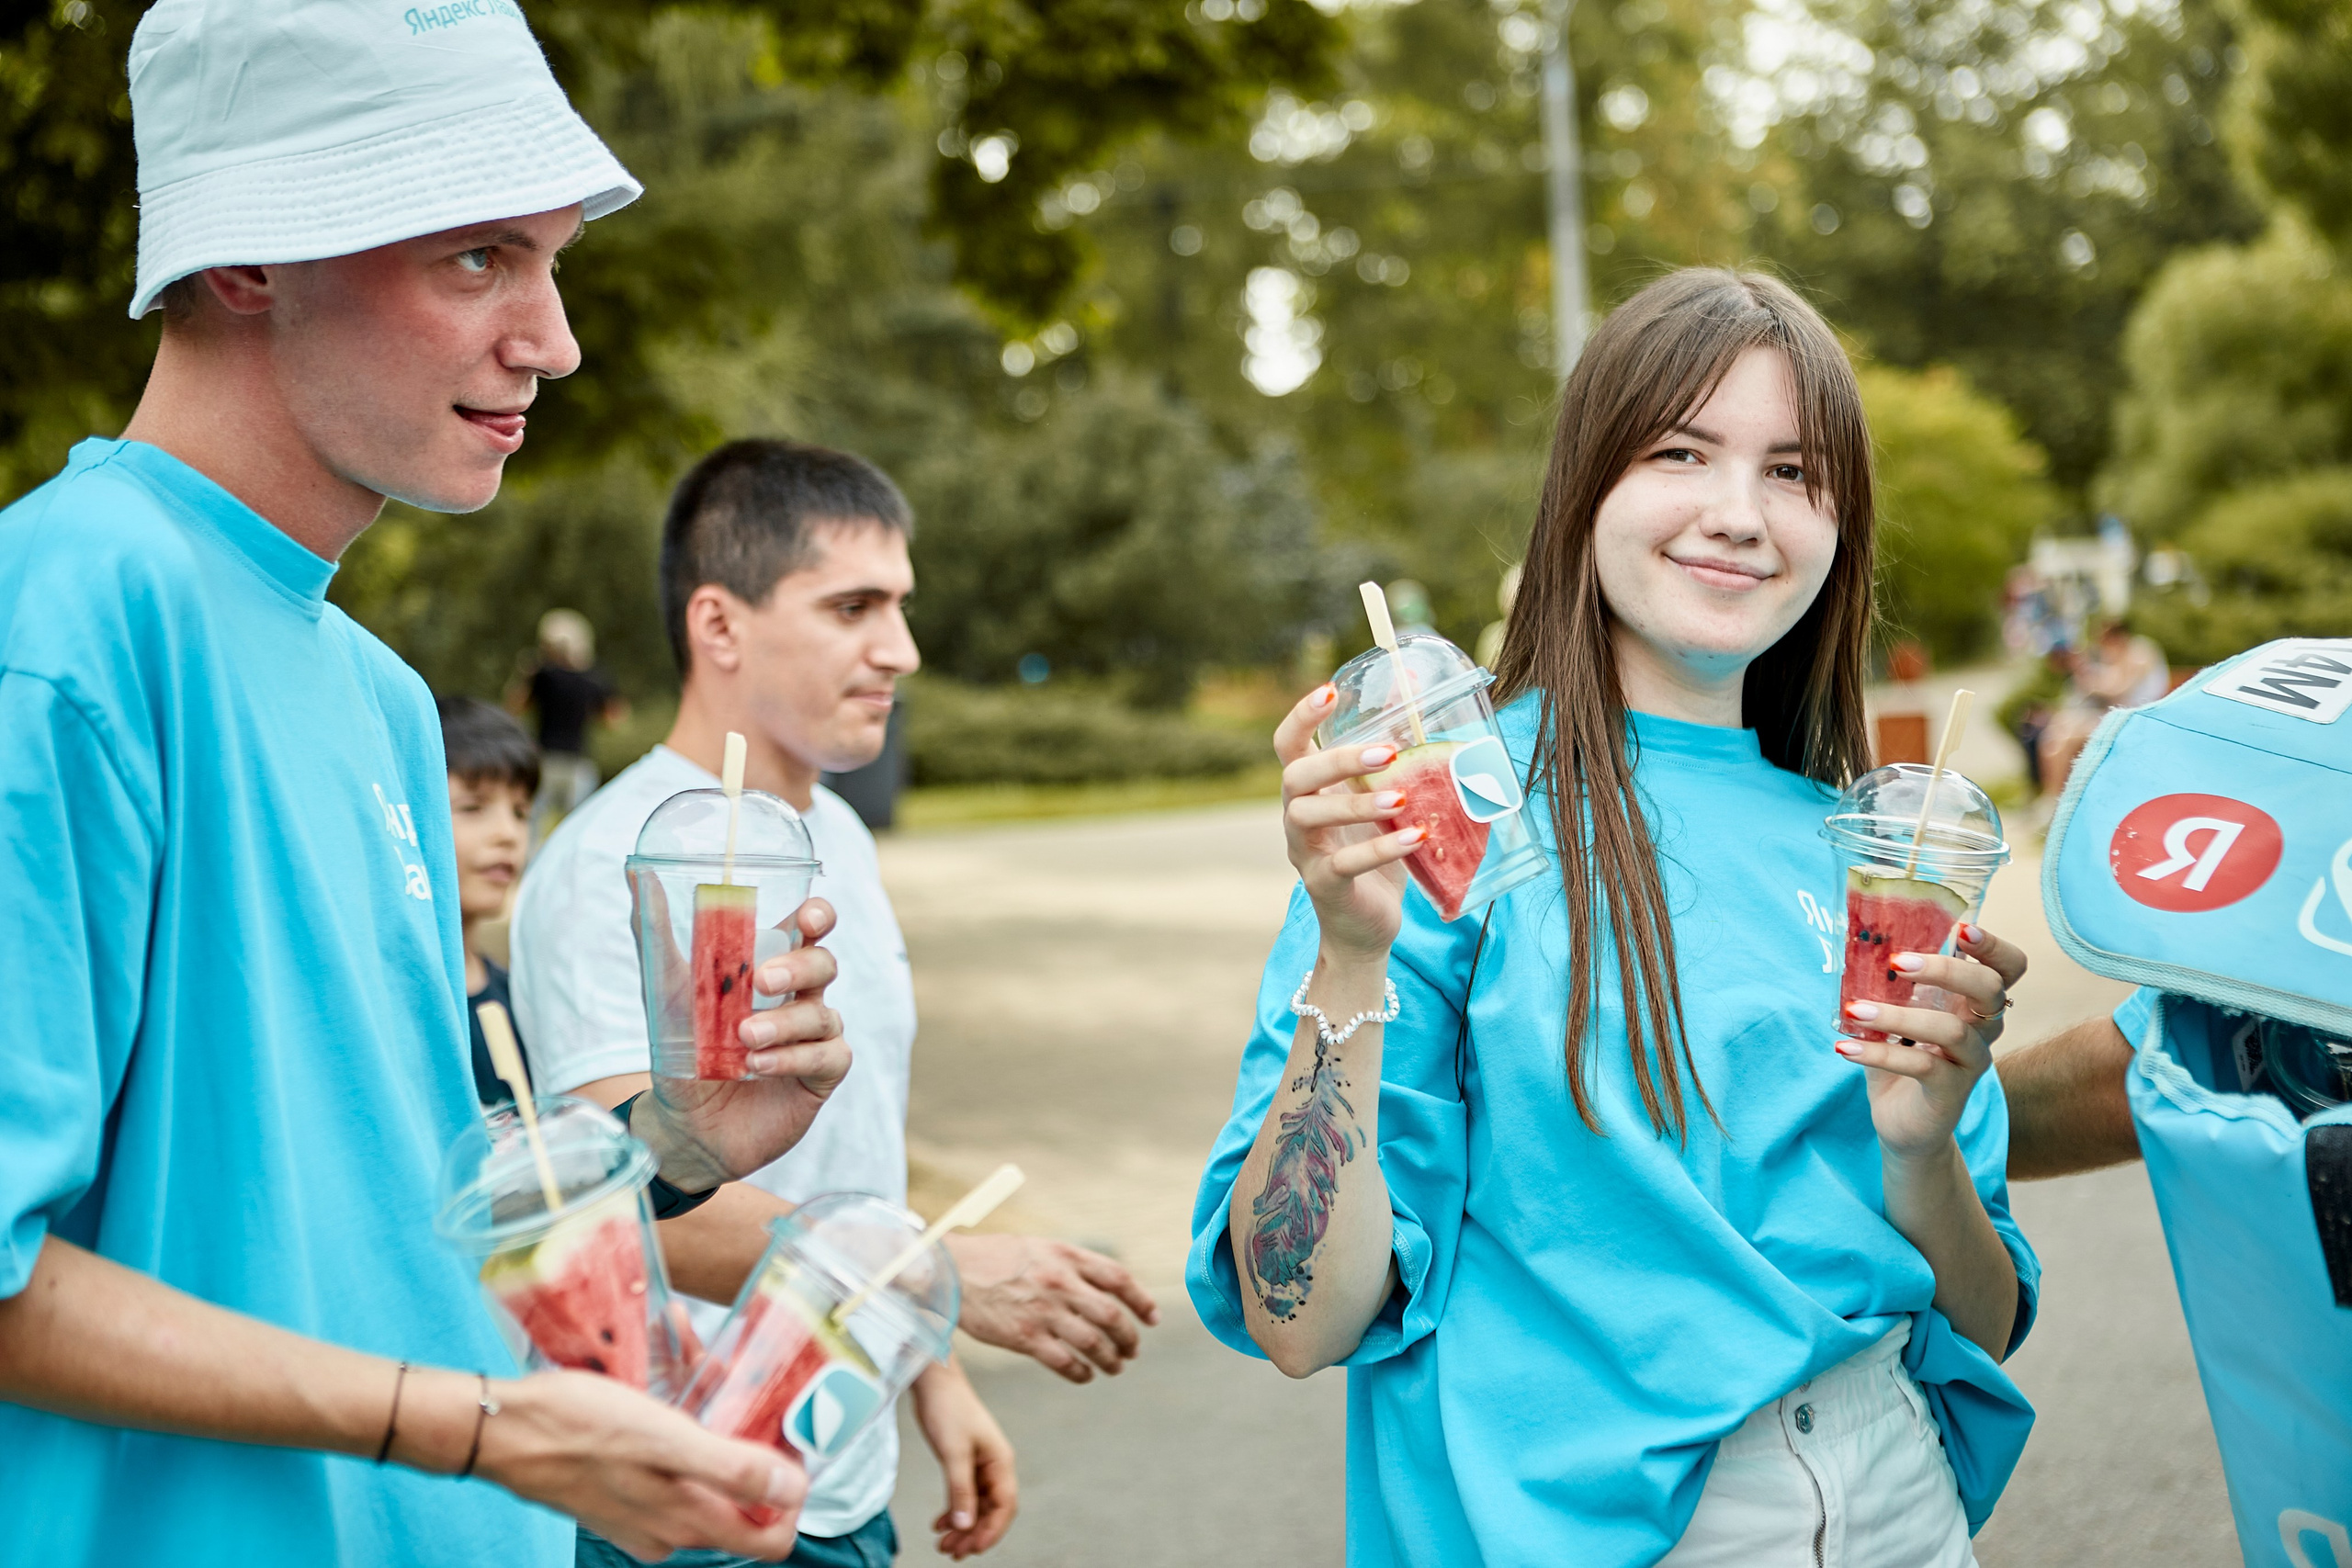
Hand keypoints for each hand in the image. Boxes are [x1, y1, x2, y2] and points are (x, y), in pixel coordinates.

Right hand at [466, 1370, 805, 1562]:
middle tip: (742, 1388)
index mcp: (689, 1522)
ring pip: (704, 1474)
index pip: (772, 1539)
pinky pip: (669, 1464)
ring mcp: (642, 1515)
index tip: (789, 1440)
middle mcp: (670, 1530)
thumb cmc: (577, 1428)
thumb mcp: (664, 1440)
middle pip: (741, 1500)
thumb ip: (732, 1470)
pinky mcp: (620, 1493)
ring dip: (712, 1424)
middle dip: (750, 1441)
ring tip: (699, 1365)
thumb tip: (792, 1492)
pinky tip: (667, 1378)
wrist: (500, 1428)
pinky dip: (676, 1424)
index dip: (793, 1493)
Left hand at [633, 897, 850, 1192]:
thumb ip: (654, 930)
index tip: (806, 918)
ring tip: (742, 1041)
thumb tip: (635, 870)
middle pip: (824, 963)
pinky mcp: (820, 1075)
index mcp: (770, 964)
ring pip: (823, 1013)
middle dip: (797, 967)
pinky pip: (828, 1055)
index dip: (819, 916)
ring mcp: (813, 1036)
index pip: (811, 926)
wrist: (681, 1123)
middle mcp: (798, 996)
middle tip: (759, 984)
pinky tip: (757, 1067)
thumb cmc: (680, 1049)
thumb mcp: (664, 989)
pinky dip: (792, 1057)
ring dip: (783, 1024)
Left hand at [911, 1360, 1017, 1558]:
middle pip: (990, 1510)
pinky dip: (953, 1511)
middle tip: (951, 1552)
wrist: (933, 1381)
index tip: (973, 1549)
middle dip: (973, 1534)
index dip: (991, 1531)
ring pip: (976, 1505)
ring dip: (962, 1526)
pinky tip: (939, 1523)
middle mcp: (993, 1466)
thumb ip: (960, 1490)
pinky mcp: (962, 1462)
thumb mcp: (953, 1453)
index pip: (1004, 1506)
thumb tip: (965, 1525)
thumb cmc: (947, 1408)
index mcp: (1000, 1462)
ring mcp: (978, 1465)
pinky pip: (963, 1495)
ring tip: (943, 1545)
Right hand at [945, 1233, 1161, 1382]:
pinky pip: (1065, 1362)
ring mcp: (1044, 1311)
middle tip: (1133, 1350)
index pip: (1118, 1279)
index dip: (1141, 1301)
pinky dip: (1081, 1373)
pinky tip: (1085, 1376)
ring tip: (1116, 1368)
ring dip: (1111, 1360)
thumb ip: (1068, 1264)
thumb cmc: (992, 1258)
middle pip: (1111, 1315)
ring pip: (1094, 1343)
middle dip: (1129, 1337)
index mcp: (1066, 1256)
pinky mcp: (1025, 1337)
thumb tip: (1099, 1284)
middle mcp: (1060, 1283)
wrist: (950, 1272)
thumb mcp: (1037, 1247)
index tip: (1152, 1319)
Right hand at [1276, 684, 1422, 962]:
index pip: (1288, 744)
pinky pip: (1345, 864)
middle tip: (1385, 752)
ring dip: (1357, 804)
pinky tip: (1416, 837)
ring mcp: (1306, 853)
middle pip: (1295, 776)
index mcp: (1309, 791)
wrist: (1365, 926)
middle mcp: (1296, 817)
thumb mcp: (1381, 803)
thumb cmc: (1372, 853)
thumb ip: (1391, 766)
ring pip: (1309, 818)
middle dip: (1337, 759)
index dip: (1302, 716)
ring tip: (1402, 797)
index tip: (1331, 690)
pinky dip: (1381, 849)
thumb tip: (1419, 705)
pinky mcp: (1326, 885)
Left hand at [1836, 923, 2029, 1161]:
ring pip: (1950, 1029)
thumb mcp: (1894, 1014)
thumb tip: (1857, 941)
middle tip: (1899, 962)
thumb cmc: (1900, 1058)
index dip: (1993, 946)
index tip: (1961, 927)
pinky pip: (1921, 1066)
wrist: (1903, 1123)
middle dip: (1947, 969)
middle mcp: (1982, 1029)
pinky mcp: (1950, 1092)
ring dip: (1897, 1015)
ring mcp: (1970, 1061)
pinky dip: (1879, 1053)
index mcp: (1971, 1002)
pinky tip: (1845, 1047)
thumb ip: (1888, 983)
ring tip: (1853, 1010)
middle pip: (1990, 989)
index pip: (2008, 967)